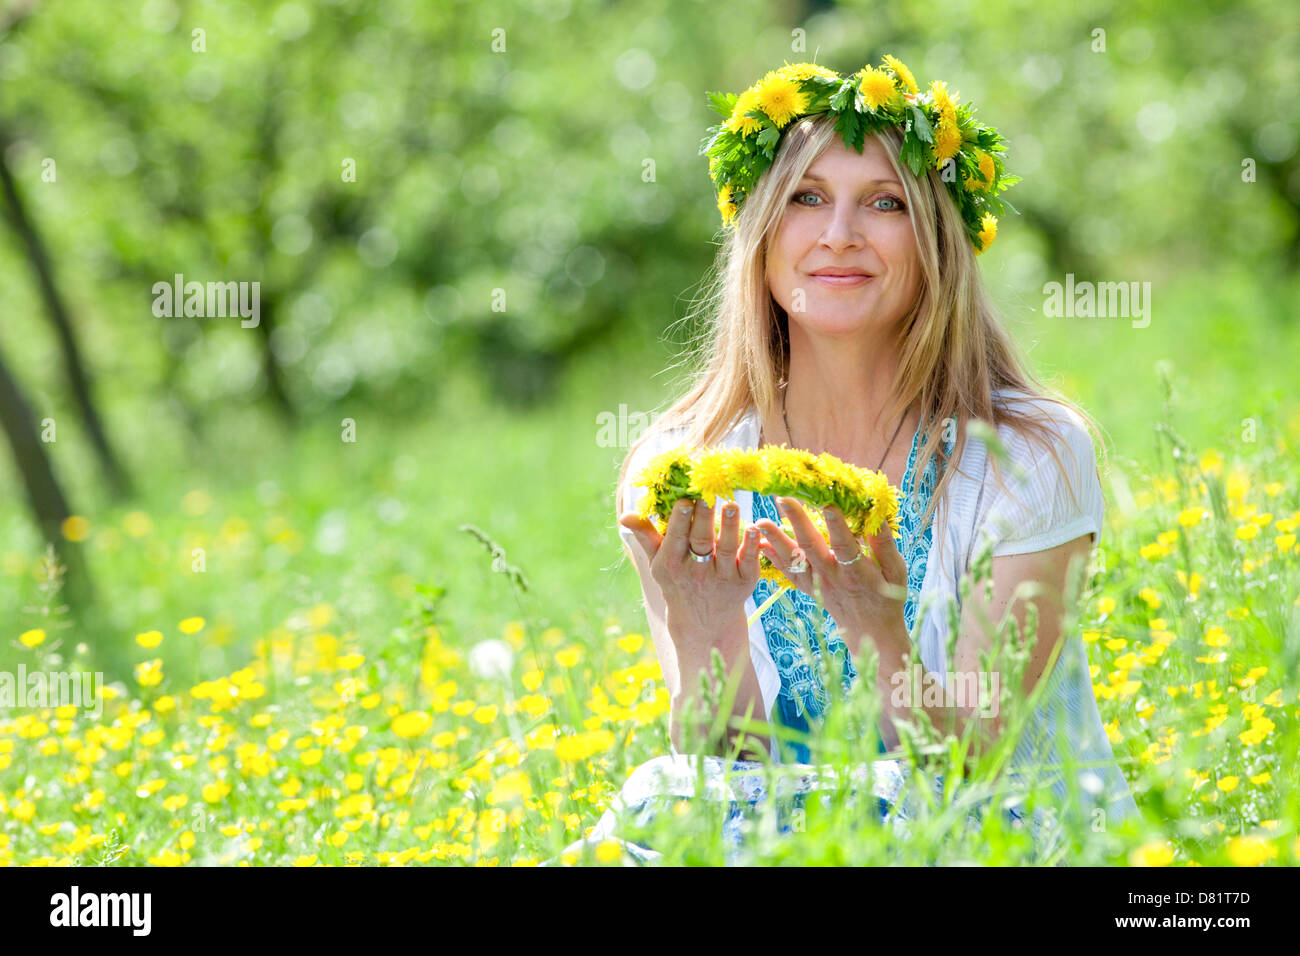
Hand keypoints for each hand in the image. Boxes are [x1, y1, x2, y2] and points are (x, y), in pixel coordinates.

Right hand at [619, 497, 761, 636]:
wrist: (703, 622)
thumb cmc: (678, 581)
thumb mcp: (658, 563)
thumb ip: (646, 537)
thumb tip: (625, 515)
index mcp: (672, 564)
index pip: (676, 537)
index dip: (680, 519)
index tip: (685, 499)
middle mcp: (696, 572)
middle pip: (700, 541)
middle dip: (704, 517)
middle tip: (709, 494)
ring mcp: (721, 578)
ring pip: (725, 549)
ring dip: (729, 526)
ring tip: (731, 504)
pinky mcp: (743, 583)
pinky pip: (747, 562)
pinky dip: (751, 546)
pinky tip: (755, 528)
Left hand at [753, 497, 908, 653]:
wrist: (869, 631)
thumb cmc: (886, 596)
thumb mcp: (895, 572)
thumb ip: (884, 545)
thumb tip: (875, 515)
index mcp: (857, 573)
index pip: (845, 547)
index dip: (837, 527)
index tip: (827, 504)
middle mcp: (833, 578)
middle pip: (812, 549)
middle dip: (797, 522)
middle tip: (783, 498)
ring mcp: (817, 584)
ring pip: (794, 561)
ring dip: (776, 540)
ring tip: (760, 521)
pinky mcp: (807, 588)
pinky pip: (788, 573)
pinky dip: (773, 558)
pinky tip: (760, 543)